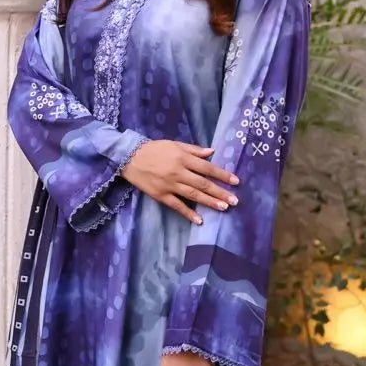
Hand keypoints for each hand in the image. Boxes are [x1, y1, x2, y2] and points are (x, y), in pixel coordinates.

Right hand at [120, 140, 238, 224]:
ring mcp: (170, 185)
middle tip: (235, 200)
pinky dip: (188, 213)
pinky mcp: (161, 195)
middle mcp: (178, 172)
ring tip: (224, 207)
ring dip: (209, 202)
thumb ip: (193, 150)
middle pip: (203, 184)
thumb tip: (212, 152)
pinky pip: (177, 205)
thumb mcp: (174, 144)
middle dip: (220, 192)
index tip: (236, 181)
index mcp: (183, 158)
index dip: (222, 175)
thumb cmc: (154, 149)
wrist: (130, 157)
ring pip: (193, 195)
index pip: (207, 168)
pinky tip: (199, 220)